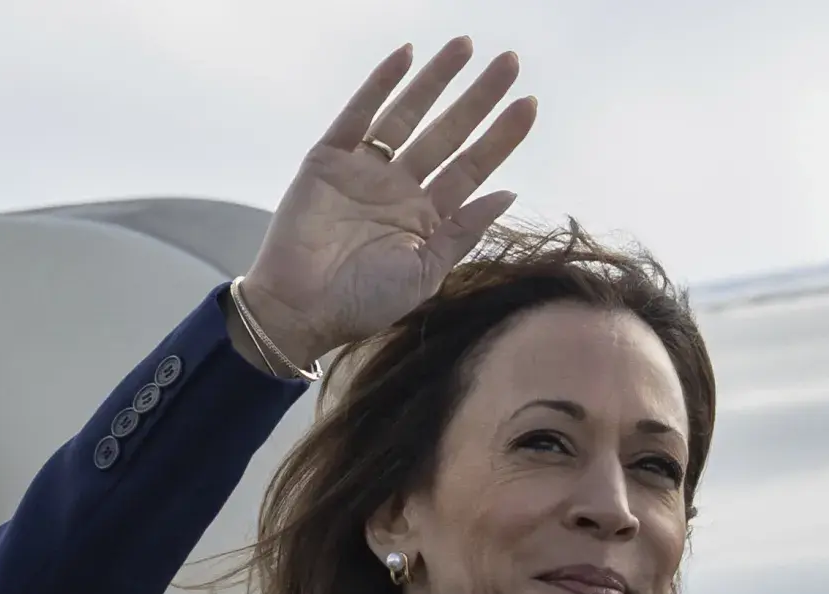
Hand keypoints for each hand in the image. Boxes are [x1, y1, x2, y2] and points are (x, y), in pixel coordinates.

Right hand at [238, 37, 536, 366]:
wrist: (298, 311)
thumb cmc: (361, 304)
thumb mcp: (424, 273)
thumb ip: (463, 232)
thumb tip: (508, 193)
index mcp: (424, 217)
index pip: (470, 167)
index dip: (500, 137)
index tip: (529, 105)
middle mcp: (398, 189)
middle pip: (447, 133)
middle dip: (478, 98)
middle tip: (510, 62)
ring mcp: (363, 172)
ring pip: (406, 116)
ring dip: (435, 81)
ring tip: (464, 47)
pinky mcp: (327, 162)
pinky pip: (357, 116)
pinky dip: (379, 85)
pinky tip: (404, 57)